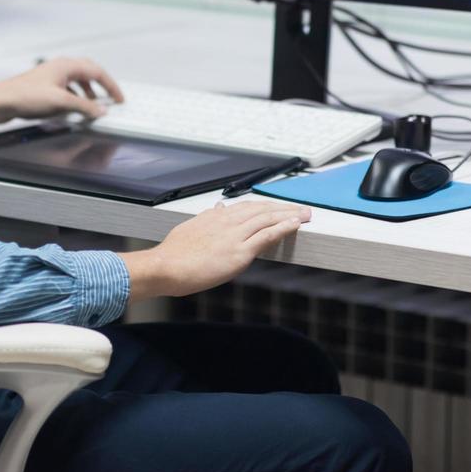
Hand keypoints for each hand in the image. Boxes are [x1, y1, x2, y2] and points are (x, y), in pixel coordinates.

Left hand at [0, 56, 124, 123]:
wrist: (0, 102)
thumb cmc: (24, 96)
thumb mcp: (61, 103)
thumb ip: (84, 107)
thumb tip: (101, 110)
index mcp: (66, 66)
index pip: (97, 72)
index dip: (111, 86)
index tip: (119, 98)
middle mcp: (59, 68)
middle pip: (88, 73)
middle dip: (101, 86)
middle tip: (111, 98)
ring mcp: (51, 77)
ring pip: (77, 82)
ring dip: (87, 94)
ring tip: (93, 107)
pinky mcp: (44, 87)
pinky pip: (66, 90)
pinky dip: (75, 99)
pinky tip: (73, 110)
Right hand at [119, 201, 311, 298]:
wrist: (166, 266)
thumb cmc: (173, 254)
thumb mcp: (190, 227)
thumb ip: (207, 218)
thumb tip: (218, 207)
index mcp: (215, 216)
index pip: (246, 206)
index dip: (265, 206)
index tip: (277, 206)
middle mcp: (227, 221)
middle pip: (261, 209)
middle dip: (283, 207)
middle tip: (300, 207)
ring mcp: (234, 235)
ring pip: (267, 218)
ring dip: (289, 214)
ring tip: (304, 214)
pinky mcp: (239, 251)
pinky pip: (267, 235)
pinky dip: (283, 227)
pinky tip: (295, 225)